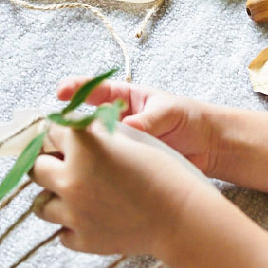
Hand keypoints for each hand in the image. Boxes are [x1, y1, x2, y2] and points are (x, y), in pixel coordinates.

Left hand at [29, 124, 217, 256]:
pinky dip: (71, 227)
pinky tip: (88, 219)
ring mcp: (73, 213)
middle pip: (36, 168)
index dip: (59, 134)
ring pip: (40, 206)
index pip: (50, 132)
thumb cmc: (167, 170)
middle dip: (48, 164)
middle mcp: (69, 178)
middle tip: (64, 166)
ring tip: (73, 196)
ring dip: (53, 198)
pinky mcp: (83, 240)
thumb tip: (80, 127)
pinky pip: (62, 234)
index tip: (63, 138)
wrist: (184, 216)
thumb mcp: (134, 137)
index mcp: (81, 146)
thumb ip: (101, 130)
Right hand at [55, 77, 223, 178]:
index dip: (74, 89)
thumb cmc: (190, 119)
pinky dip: (98, 172)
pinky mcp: (125, 167)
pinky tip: (92, 178)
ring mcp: (119, 146)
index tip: (60, 93)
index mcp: (124, 99)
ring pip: (92, 148)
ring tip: (69, 158)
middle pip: (84, 121)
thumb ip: (146, 120)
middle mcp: (116, 122)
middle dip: (68, 126)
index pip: (93, 90)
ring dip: (81, 152)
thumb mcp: (168, 112)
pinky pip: (107, 168)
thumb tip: (127, 128)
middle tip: (56, 131)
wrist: (211, 147)